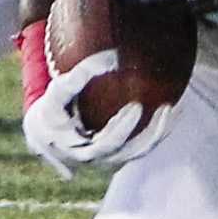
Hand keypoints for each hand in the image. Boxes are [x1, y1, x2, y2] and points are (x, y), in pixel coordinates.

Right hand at [21, 49, 173, 177]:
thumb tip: (110, 57)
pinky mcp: (118, 155)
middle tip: (164, 107)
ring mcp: (107, 161)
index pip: (104, 144)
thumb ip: (76, 77)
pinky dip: (158, 132)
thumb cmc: (50, 108)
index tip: (136, 106)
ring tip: (173, 108)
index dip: (122, 129)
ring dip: (158, 133)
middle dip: (146, 132)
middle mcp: (94, 159)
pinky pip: (142, 148)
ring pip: (138, 153)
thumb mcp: (56, 93)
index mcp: (77, 149)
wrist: (44, 132)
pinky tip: (173, 110)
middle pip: (125, 151)